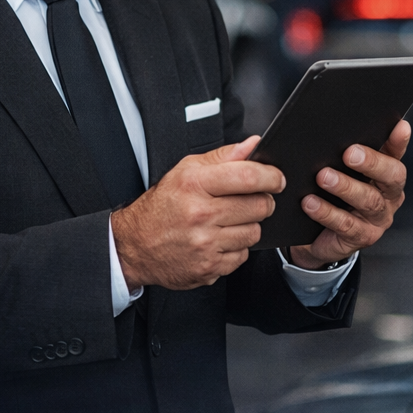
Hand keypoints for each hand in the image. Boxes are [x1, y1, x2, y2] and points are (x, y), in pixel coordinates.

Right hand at [111, 136, 282, 289]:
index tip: (277, 179)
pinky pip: (243, 255)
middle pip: (259, 206)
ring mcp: (205, 243)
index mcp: (194, 184)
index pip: (249, 177)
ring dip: (249, 226)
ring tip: (229, 221)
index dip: (272, 177)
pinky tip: (220, 239)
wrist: (134, 246)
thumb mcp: (186, 171)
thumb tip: (253, 144)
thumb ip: (223, 157)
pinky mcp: (209, 267)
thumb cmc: (163, 206)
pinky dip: (236, 247)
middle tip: (250, 201)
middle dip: (262, 201)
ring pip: (254, 232)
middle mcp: (200, 214)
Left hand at [287, 120, 410, 268]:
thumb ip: (343, 154)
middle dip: (372, 163)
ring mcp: (378, 219)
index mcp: (386, 175)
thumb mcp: (340, 173)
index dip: (399, 142)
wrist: (317, 237)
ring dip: (346, 187)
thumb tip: (332, 131)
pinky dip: (328, 212)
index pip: (396, 154)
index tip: (399, 127)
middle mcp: (389, 196)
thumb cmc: (331, 198)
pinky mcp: (362, 237)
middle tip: (350, 153)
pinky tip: (311, 203)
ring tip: (323, 177)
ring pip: (369, 201)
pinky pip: (347, 224)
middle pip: (392, 177)